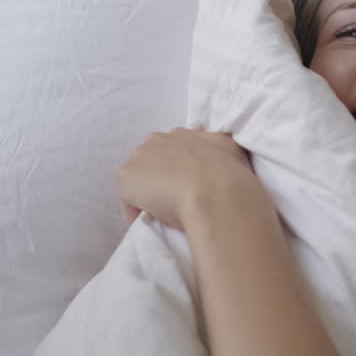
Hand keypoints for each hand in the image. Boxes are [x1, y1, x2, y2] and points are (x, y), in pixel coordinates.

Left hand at [116, 127, 257, 231]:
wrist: (214, 191)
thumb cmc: (227, 172)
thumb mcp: (229, 147)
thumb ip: (217, 143)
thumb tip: (214, 144)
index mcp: (181, 133)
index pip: (171, 150)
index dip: (177, 168)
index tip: (185, 184)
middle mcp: (158, 139)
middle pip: (151, 161)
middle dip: (159, 177)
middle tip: (174, 198)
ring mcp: (139, 156)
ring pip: (139, 179)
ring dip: (147, 192)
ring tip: (162, 212)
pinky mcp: (126, 176)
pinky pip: (128, 199)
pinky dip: (137, 211)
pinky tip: (152, 221)